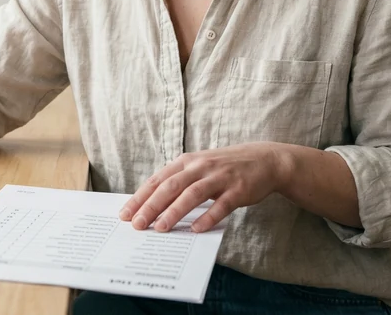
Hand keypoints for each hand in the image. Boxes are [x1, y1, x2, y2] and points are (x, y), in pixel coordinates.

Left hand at [119, 143, 292, 232]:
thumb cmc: (224, 168)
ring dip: (175, 212)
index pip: (157, 180)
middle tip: (137, 224)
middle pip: (170, 187)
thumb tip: (151, 205)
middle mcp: (200, 167)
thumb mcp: (198, 168)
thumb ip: (178, 182)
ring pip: (192, 194)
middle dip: (151, 206)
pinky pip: (221, 205)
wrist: (264, 160)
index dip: (140, 197)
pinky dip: (208, 217)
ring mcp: (219, 177)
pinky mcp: (238, 189)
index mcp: (186, 162)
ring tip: (160, 228)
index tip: (125, 215)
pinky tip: (197, 230)